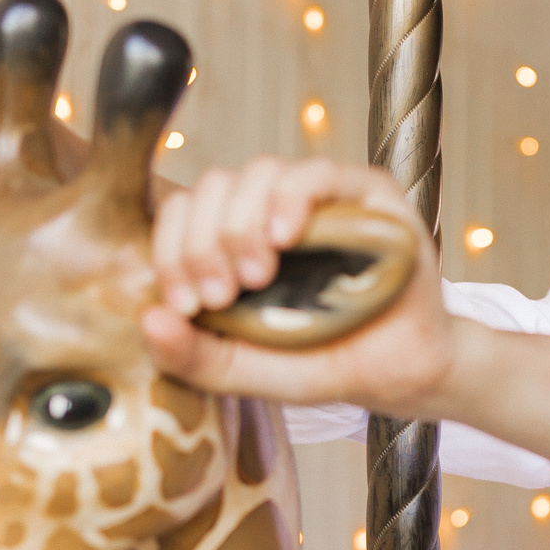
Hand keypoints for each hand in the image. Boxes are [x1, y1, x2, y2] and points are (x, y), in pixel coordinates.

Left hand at [141, 157, 459, 417]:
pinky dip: (290, 199)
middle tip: (222, 294)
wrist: (401, 377)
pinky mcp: (366, 194)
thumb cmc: (326, 365)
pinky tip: (285, 238)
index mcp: (234, 242)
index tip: (187, 302)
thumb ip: (196, 356)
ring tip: (257, 274)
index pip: (184, 214)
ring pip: (258, 172)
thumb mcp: (249, 372)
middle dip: (202, 242)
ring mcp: (319, 199)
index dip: (172, 250)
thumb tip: (147, 320)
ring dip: (241, 223)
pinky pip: (316, 173)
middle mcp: (271, 212)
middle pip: (213, 188)